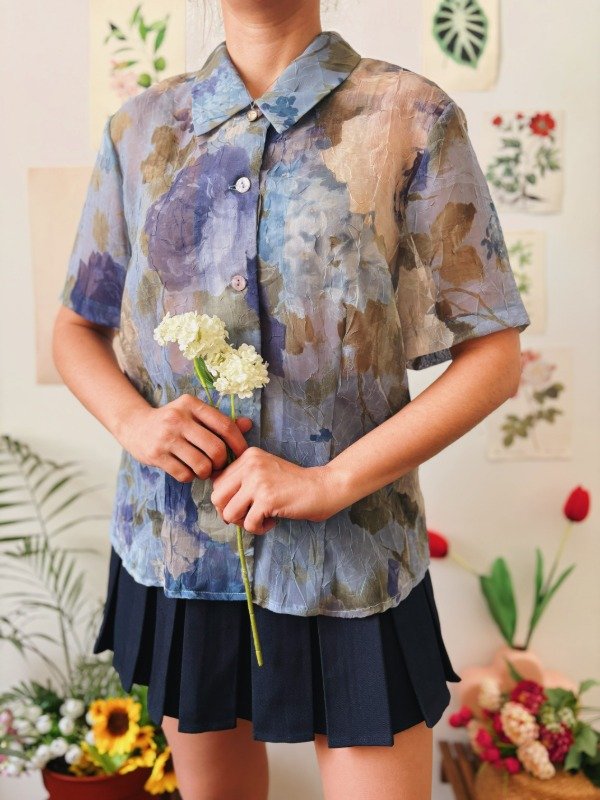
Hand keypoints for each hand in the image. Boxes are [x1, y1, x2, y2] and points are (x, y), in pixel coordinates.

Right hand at [118, 393, 252, 481]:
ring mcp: (166, 437)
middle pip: (215, 448)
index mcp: (191, 404)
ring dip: (206, 472)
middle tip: (218, 464)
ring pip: (201, 464)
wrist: (135, 425)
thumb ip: (220, 420)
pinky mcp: (156, 455)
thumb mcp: (194, 414)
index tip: (241, 453)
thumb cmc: (173, 421)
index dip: (238, 442)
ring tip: (203, 468)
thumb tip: (248, 424)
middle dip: (221, 462)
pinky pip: (184, 475)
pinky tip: (187, 470)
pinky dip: (190, 477)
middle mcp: (178, 418)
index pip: (225, 425)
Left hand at [209, 447, 345, 534]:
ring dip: (243, 522)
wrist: (323, 486)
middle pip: (217, 497)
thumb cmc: (294, 483)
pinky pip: (249, 524)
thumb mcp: (264, 471)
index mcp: (248, 456)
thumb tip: (217, 502)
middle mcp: (250, 465)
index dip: (227, 499)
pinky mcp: (267, 499)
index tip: (244, 505)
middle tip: (248, 515)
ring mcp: (258, 481)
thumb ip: (242, 479)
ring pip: (229, 513)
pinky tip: (272, 522)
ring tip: (260, 519)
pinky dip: (259, 529)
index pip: (217, 482)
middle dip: (229, 512)